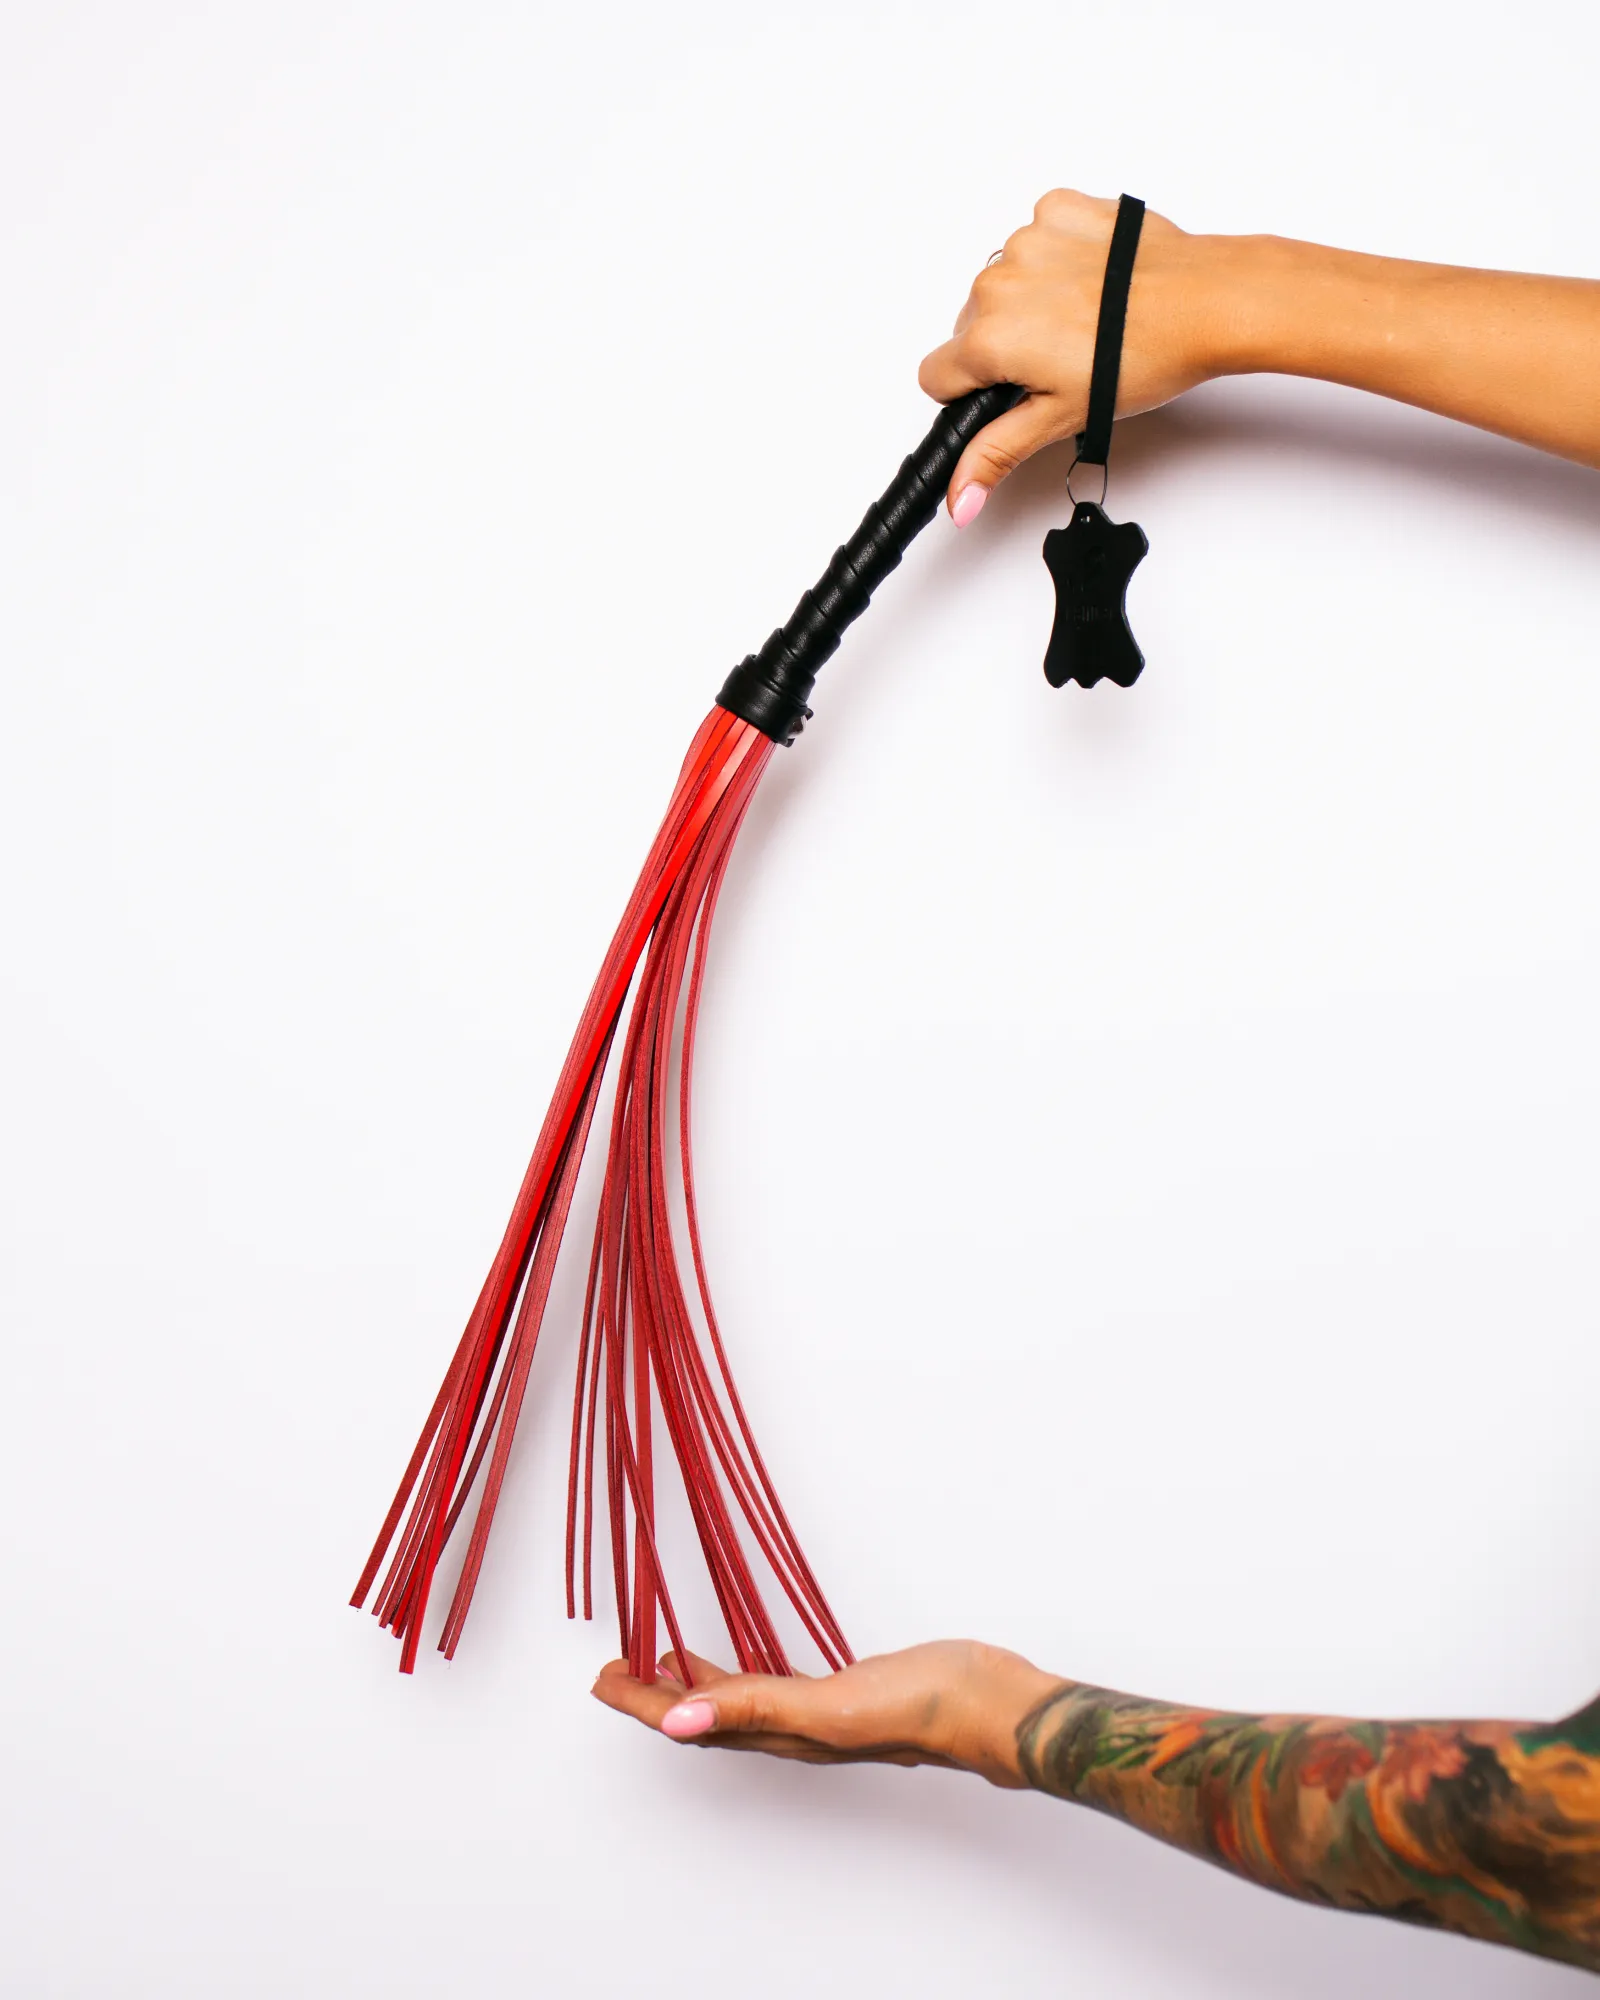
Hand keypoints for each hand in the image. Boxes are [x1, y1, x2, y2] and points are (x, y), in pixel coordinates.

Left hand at [592, 1639, 1059, 1787]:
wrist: (985, 1700)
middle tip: (615, 1669)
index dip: (641, 1703)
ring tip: (663, 1661)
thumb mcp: (827, 1706)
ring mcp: (818, 1711)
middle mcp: (792, 1728)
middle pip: (704, 1716)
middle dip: (654, 1696)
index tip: (601, 1680)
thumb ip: (753, 1709)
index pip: (690, 1722)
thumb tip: (676, 1722)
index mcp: (781, 1733)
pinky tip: (745, 1658)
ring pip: (738, 1701)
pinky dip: (743, 1673)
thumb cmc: (918, 1707)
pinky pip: (774, 1685)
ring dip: (695, 1684)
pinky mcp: (843, 1689)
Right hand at [919, 188, 1229, 520]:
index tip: (1010, 391)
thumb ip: (997, 454)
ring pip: (1003, 283)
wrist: (1206, 301)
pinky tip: (1092, 281)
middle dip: (1005, 346)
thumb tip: (959, 498)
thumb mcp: (1062, 418)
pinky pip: (1035, 239)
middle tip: (1062, 359)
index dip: (970, 392)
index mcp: (989, 339)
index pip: (935, 375)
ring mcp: (1027, 240)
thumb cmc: (1145, 356)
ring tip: (1085, 320)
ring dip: (1032, 301)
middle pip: (970, 328)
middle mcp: (996, 283)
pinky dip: (1057, 259)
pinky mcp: (1058, 209)